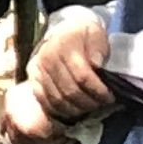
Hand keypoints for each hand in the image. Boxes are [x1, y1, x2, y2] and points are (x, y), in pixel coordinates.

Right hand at [26, 6, 113, 125]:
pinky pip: (45, 103)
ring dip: (77, 109)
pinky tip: (75, 111)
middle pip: (70, 91)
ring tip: (90, 107)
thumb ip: (98, 47)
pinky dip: (61, 111)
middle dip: (89, 102)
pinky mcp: (32, 80)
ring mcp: (37, 71)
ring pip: (58, 100)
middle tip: (102, 104)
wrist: (63, 31)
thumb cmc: (83, 34)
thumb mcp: (96, 33)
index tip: (110, 96)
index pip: (82, 76)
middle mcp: (47, 58)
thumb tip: (97, 64)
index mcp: (64, 45)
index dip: (98, 90)